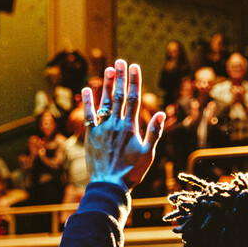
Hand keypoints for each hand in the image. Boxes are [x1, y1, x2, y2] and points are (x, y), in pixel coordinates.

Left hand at [83, 60, 165, 190]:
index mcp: (130, 127)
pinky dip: (87, 102)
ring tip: (108, 69)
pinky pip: (88, 115)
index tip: (134, 66)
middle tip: (120, 61)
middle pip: (118, 96)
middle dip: (120, 77)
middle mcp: (115, 124)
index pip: (133, 99)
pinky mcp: (90, 135)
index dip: (134, 81)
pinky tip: (86, 89)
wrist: (109, 185)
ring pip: (104, 102)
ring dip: (106, 85)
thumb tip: (161, 114)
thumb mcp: (148, 154)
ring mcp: (101, 128)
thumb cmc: (131, 172)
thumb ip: (154, 133)